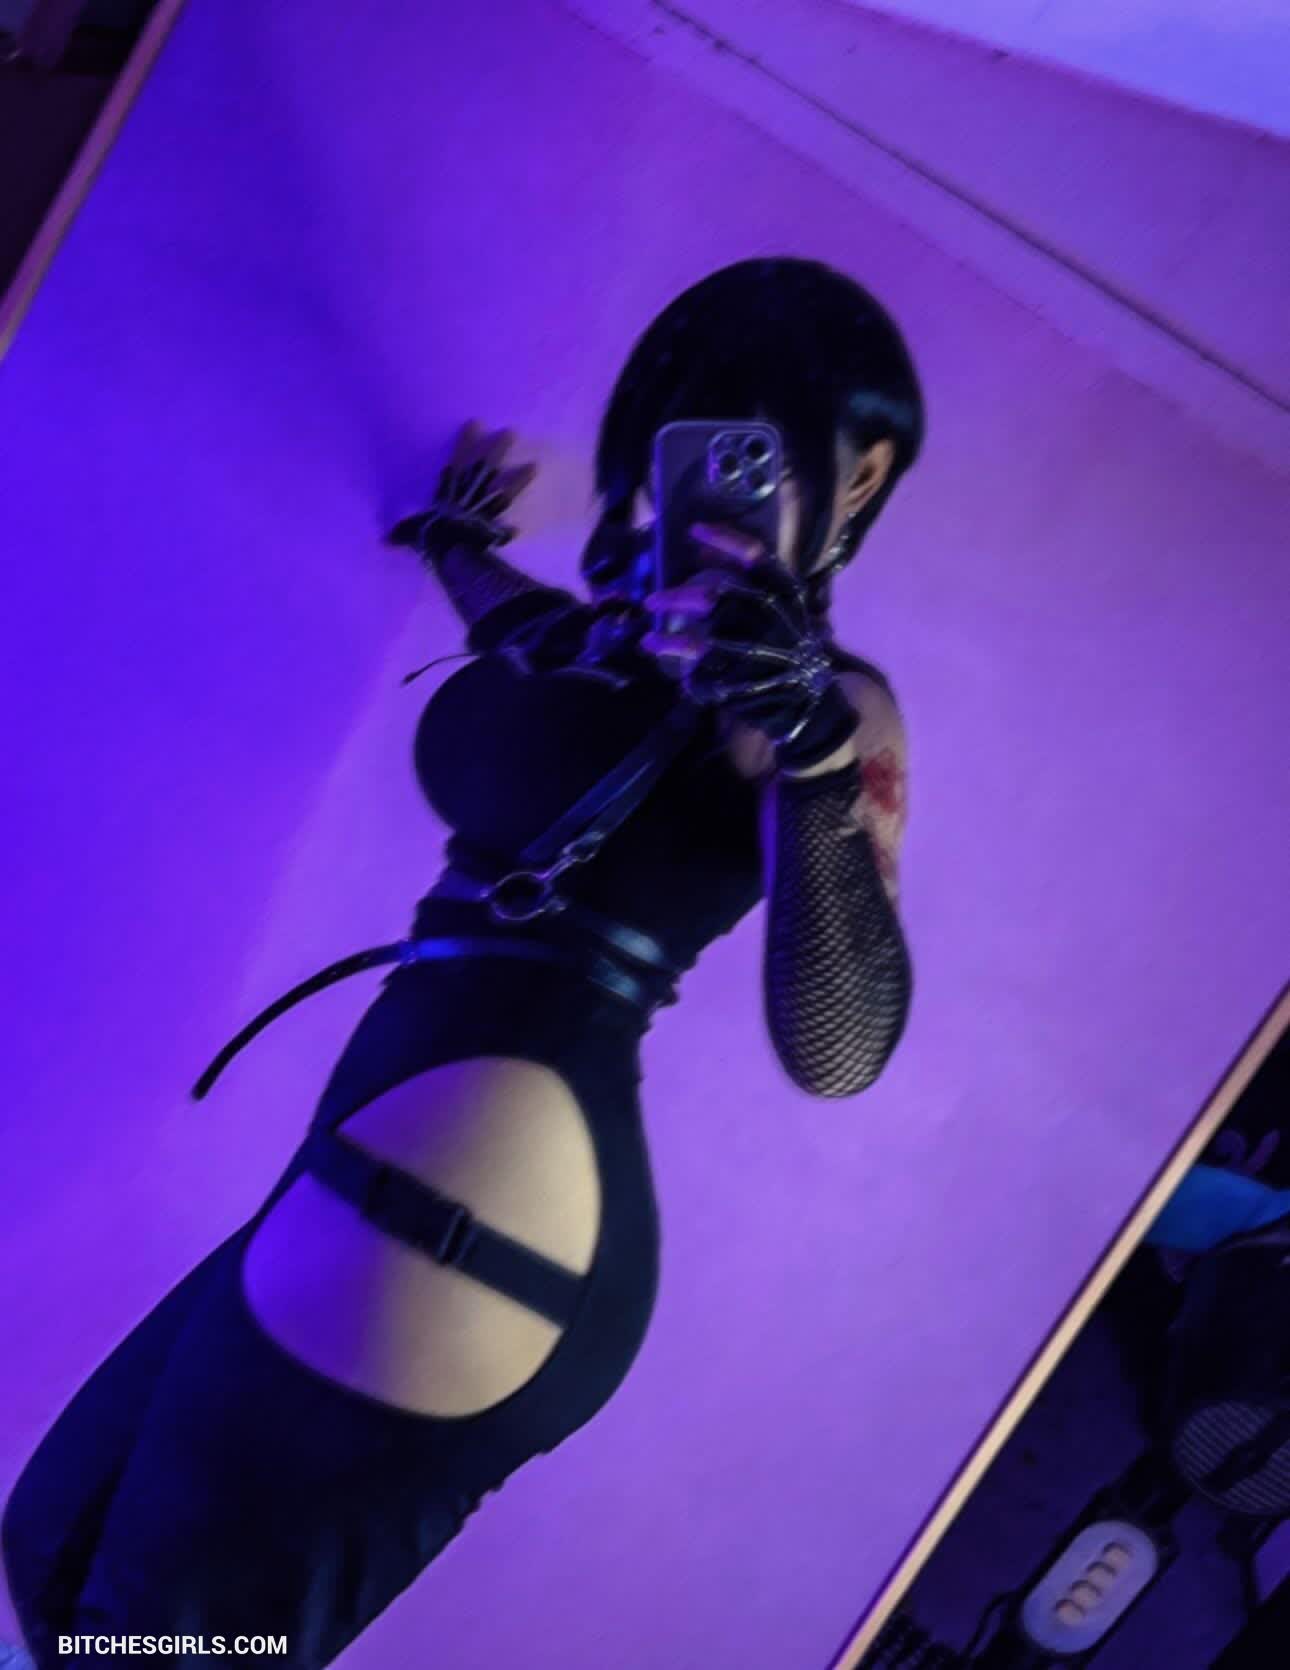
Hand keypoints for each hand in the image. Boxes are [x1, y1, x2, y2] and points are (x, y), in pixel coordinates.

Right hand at [387, 420, 537, 557]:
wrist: (448, 550)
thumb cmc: (428, 534)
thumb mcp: (410, 532)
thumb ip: (402, 534)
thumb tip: (384, 541)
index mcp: (449, 491)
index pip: (458, 461)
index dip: (465, 443)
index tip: (475, 423)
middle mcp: (468, 496)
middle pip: (485, 469)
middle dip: (497, 451)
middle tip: (511, 433)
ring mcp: (483, 511)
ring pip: (503, 491)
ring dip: (518, 480)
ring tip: (535, 467)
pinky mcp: (491, 530)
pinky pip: (502, 531)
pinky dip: (508, 532)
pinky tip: (520, 528)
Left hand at [640, 522, 858, 771]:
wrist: (808, 698)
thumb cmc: (788, 644)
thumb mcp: (782, 606)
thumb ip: (747, 578)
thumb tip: (702, 551)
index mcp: (785, 594)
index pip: (754, 556)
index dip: (723, 539)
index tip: (694, 531)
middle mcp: (770, 618)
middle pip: (714, 596)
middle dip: (676, 597)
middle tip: (652, 601)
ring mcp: (755, 651)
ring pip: (699, 640)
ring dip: (667, 640)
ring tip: (647, 640)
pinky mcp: (742, 682)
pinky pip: (701, 673)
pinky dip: (683, 671)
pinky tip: (669, 667)